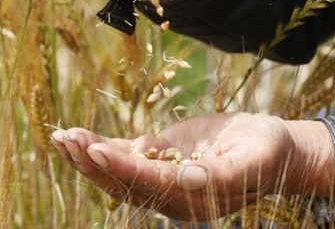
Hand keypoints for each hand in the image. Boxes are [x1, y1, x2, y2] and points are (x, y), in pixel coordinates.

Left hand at [50, 113, 334, 220]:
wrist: (272, 148)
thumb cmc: (266, 152)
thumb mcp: (252, 160)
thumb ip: (222, 174)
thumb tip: (188, 176)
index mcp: (192, 196)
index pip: (149, 181)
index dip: (121, 165)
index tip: (96, 148)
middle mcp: (170, 192)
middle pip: (123, 181)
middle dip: (92, 161)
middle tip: (67, 139)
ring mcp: (162, 175)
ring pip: (117, 171)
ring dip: (88, 155)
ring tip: (61, 137)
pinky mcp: (160, 158)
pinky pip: (124, 156)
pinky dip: (100, 146)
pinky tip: (77, 137)